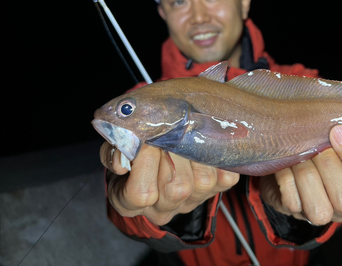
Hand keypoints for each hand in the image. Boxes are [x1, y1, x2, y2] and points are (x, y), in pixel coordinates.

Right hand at [100, 142, 239, 225]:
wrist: (155, 146)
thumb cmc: (132, 145)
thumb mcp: (114, 145)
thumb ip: (114, 147)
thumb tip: (125, 152)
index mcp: (130, 202)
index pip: (141, 194)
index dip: (145, 162)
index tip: (145, 140)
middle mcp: (163, 209)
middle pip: (177, 189)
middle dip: (174, 153)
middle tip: (169, 132)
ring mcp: (192, 201)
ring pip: (203, 181)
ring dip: (195, 152)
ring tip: (184, 135)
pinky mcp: (217, 189)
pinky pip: (225, 175)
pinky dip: (217, 156)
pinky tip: (203, 143)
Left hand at [259, 125, 341, 224]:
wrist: (286, 162)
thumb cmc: (317, 147)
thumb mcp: (334, 140)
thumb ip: (341, 136)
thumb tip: (339, 126)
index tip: (338, 130)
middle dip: (328, 165)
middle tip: (316, 145)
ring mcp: (321, 213)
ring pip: (319, 206)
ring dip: (305, 173)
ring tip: (298, 153)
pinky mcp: (296, 213)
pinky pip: (293, 202)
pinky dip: (286, 179)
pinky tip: (285, 165)